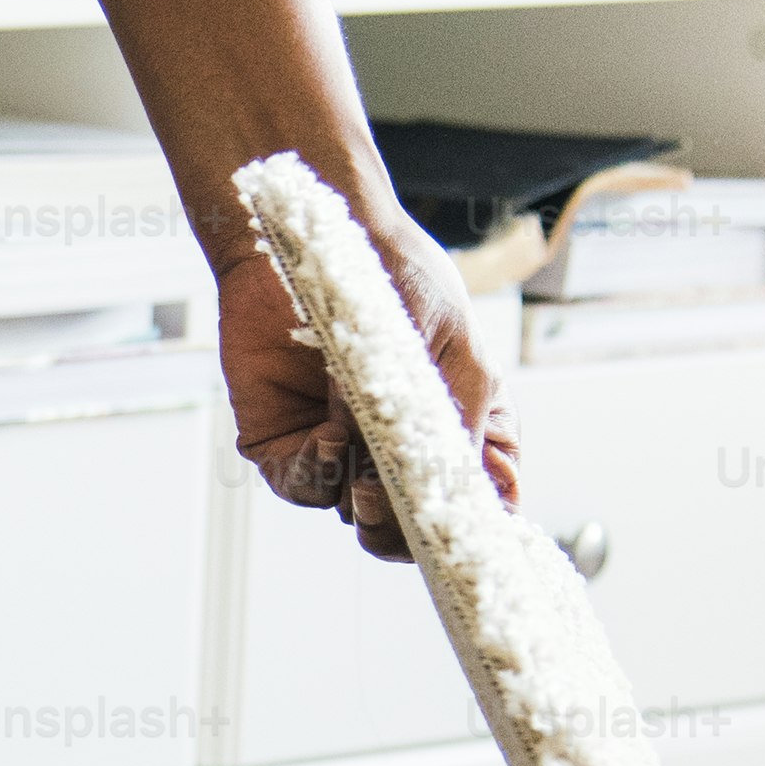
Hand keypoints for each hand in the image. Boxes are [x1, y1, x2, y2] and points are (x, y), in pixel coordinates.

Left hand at [213, 197, 518, 562]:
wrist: (315, 235)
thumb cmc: (397, 277)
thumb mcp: (450, 342)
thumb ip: (459, 412)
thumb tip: (452, 477)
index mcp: (452, 430)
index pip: (474, 502)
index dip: (477, 522)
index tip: (474, 525)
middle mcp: (396, 450)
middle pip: (410, 529)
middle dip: (409, 530)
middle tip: (403, 503)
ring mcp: (342, 450)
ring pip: (355, 516)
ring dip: (365, 501)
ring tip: (367, 473)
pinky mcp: (287, 444)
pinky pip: (303, 484)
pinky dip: (318, 472)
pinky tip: (329, 437)